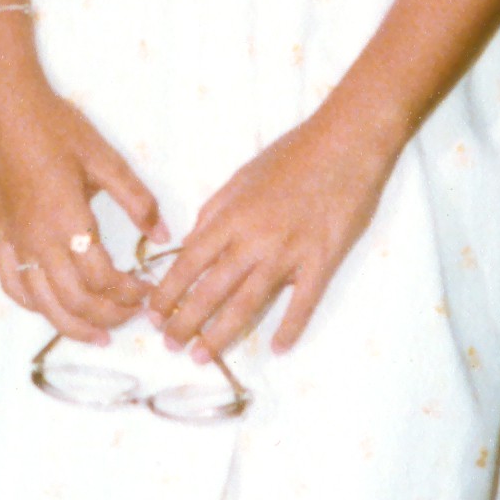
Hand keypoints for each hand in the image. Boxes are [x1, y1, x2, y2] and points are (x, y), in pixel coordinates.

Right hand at [0, 58, 162, 340]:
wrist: (6, 109)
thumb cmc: (57, 128)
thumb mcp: (106, 158)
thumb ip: (137, 200)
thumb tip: (162, 235)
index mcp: (67, 220)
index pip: (101, 278)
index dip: (128, 293)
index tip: (147, 291)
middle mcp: (38, 240)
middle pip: (74, 300)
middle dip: (108, 315)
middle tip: (132, 315)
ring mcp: (15, 242)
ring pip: (42, 304)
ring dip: (73, 325)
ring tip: (99, 334)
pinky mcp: (0, 237)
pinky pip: (12, 285)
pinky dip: (33, 306)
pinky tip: (51, 309)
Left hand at [142, 109, 398, 361]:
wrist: (346, 142)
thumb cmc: (292, 155)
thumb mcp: (242, 177)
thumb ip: (215, 212)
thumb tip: (192, 243)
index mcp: (231, 216)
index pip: (188, 262)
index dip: (168, 291)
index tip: (153, 313)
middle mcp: (254, 239)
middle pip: (211, 290)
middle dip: (185, 321)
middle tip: (170, 344)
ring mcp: (289, 253)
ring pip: (247, 303)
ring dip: (221, 333)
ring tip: (203, 356)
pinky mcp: (322, 261)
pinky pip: (303, 302)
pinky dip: (290, 328)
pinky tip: (278, 348)